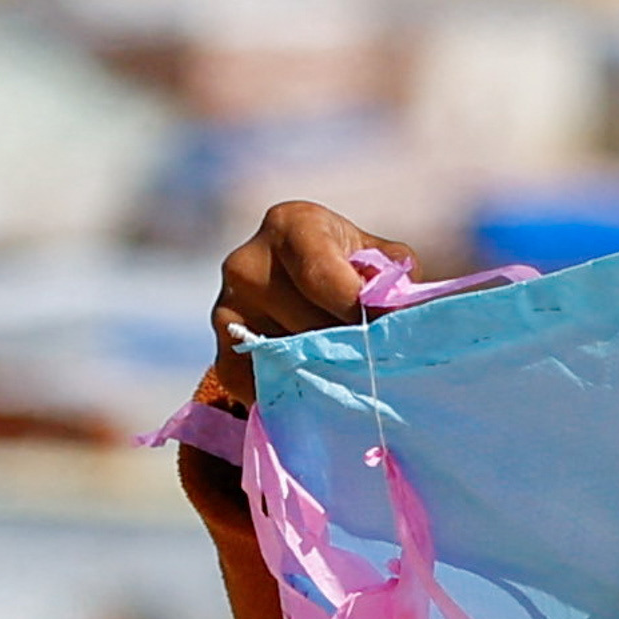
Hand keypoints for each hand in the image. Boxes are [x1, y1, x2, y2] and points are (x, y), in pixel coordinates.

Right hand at [211, 199, 419, 388]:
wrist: (294, 281)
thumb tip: (398, 312)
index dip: (358, 308)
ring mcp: (226, 308)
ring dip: (324, 374)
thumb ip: (394, 275)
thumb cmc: (348, 265)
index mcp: (290, 225)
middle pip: (307, 324)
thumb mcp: (376, 255)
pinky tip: (317, 390)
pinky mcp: (221, 350)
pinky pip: (261, 384)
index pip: (322, 275)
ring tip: (352, 377)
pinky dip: (292, 393)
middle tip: (376, 362)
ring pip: (287, 359)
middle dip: (347, 346)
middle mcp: (247, 263)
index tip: (384, 329)